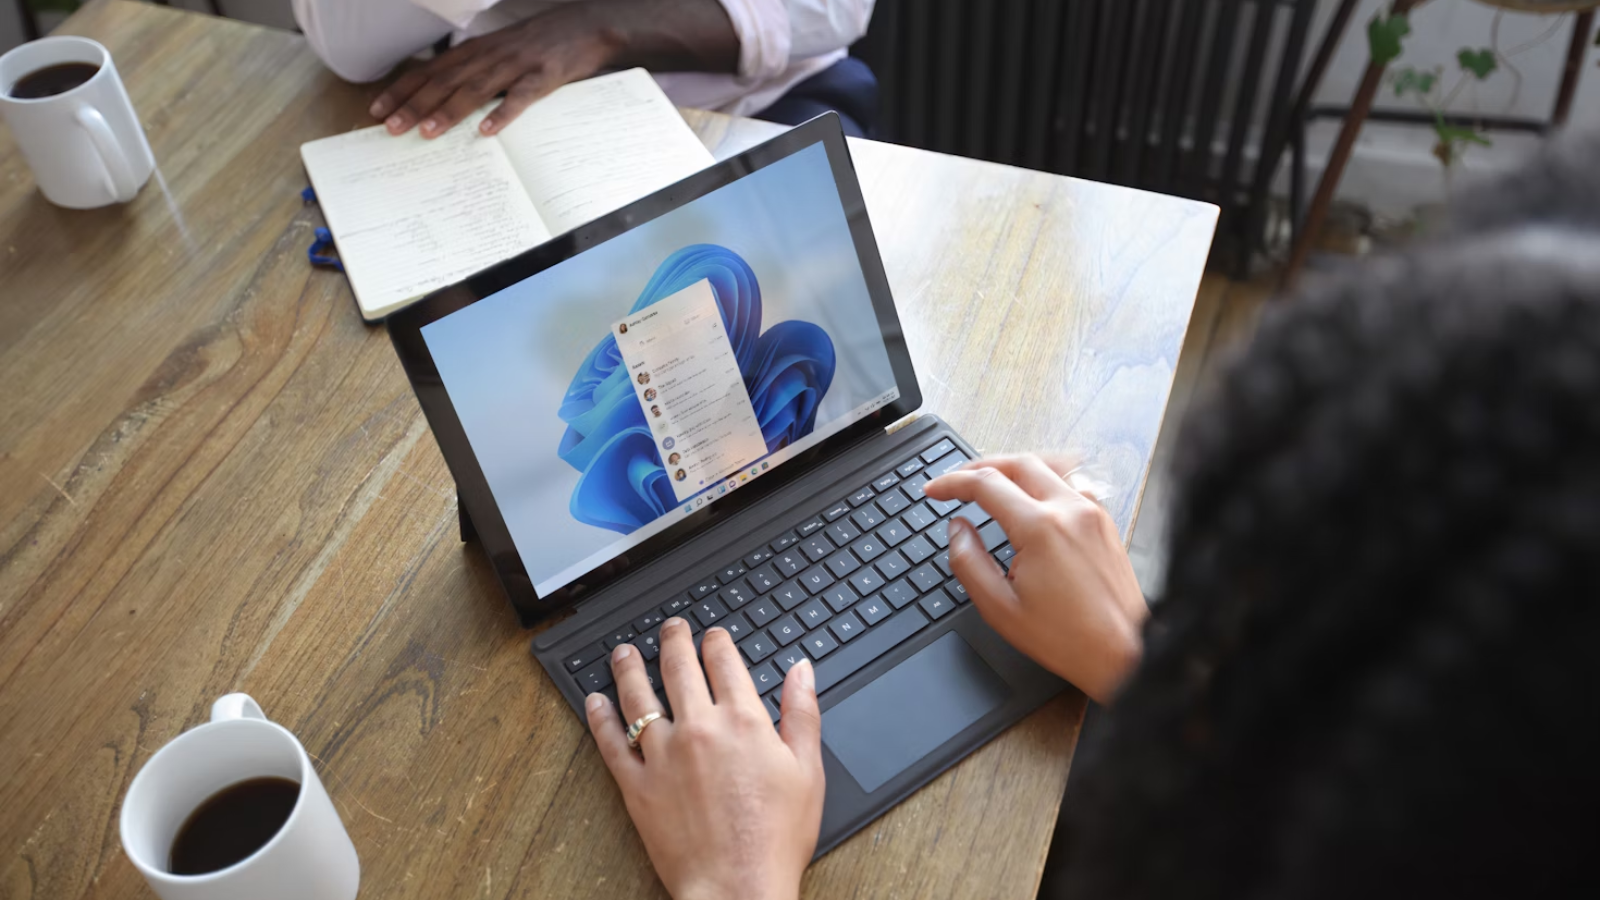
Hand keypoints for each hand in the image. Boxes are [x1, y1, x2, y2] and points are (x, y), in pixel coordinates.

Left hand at [370, 4, 617, 137]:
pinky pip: (521, 98)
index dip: (403, 90)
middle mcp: (490, 56)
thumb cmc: (540, 43)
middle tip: (390, 127)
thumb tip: (442, 94)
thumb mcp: (500, 51)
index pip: (430, 71)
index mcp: (476, 51)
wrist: (585, 27)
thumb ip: (474, 70)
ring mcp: (516, 66)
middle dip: (415, 104)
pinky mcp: (543, 77)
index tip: (377, 109)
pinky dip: (503, 113)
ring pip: (476, 89)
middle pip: (445, 81)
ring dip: (449, 111)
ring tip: (427, 132)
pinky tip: (487, 132)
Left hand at [586, 618, 824, 899]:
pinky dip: (600, 717)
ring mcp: (662, 755)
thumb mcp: (807, 770)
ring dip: (629, 667)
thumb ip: (802, 713)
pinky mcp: (637, 785)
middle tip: (670, 628)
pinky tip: (595, 701)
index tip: (712, 636)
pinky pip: (611, 742)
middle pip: (678, 667)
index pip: (723, 661)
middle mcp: (699, 728)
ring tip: (624, 652)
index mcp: (743, 721)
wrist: (738, 886)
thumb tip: (801, 671)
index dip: (716, 641)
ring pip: (638, 696)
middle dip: (673, 640)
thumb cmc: (775, 837)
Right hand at [925, 455, 1147, 704]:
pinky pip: (1071, 483)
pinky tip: (1034, 494)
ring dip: (1013, 468)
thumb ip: (969, 562)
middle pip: (1017, 463)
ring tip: (991, 480)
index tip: (935, 491)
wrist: (1123, 652)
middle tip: (956, 482)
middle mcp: (1070, 510)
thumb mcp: (1000, 608)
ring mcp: (1092, 513)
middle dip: (979, 466)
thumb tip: (957, 530)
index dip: (952, 483)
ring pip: (1047, 467)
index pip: (986, 484)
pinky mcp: (1104, 522)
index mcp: (1040, 528)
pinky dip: (1044, 479)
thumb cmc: (1068, 638)